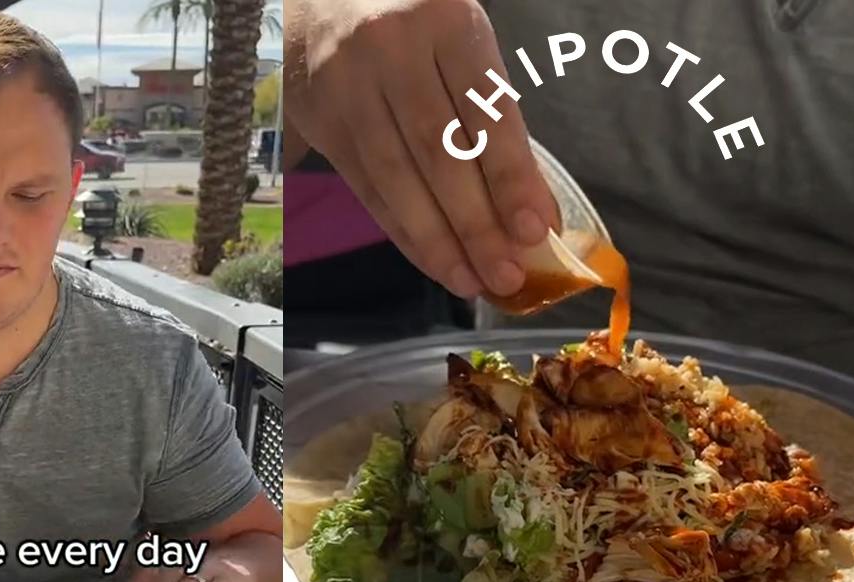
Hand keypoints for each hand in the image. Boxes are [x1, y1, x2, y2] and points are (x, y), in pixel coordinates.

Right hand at [284, 0, 559, 299]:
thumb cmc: (417, 20)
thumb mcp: (464, 40)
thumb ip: (495, 113)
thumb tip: (531, 207)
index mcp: (445, 21)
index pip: (484, 112)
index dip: (511, 177)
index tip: (534, 230)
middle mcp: (391, 49)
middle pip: (439, 151)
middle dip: (476, 224)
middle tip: (507, 276)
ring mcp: (347, 83)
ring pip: (396, 177)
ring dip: (438, 241)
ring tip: (473, 282)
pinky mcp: (319, 116)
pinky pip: (366, 186)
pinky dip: (402, 231)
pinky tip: (433, 261)